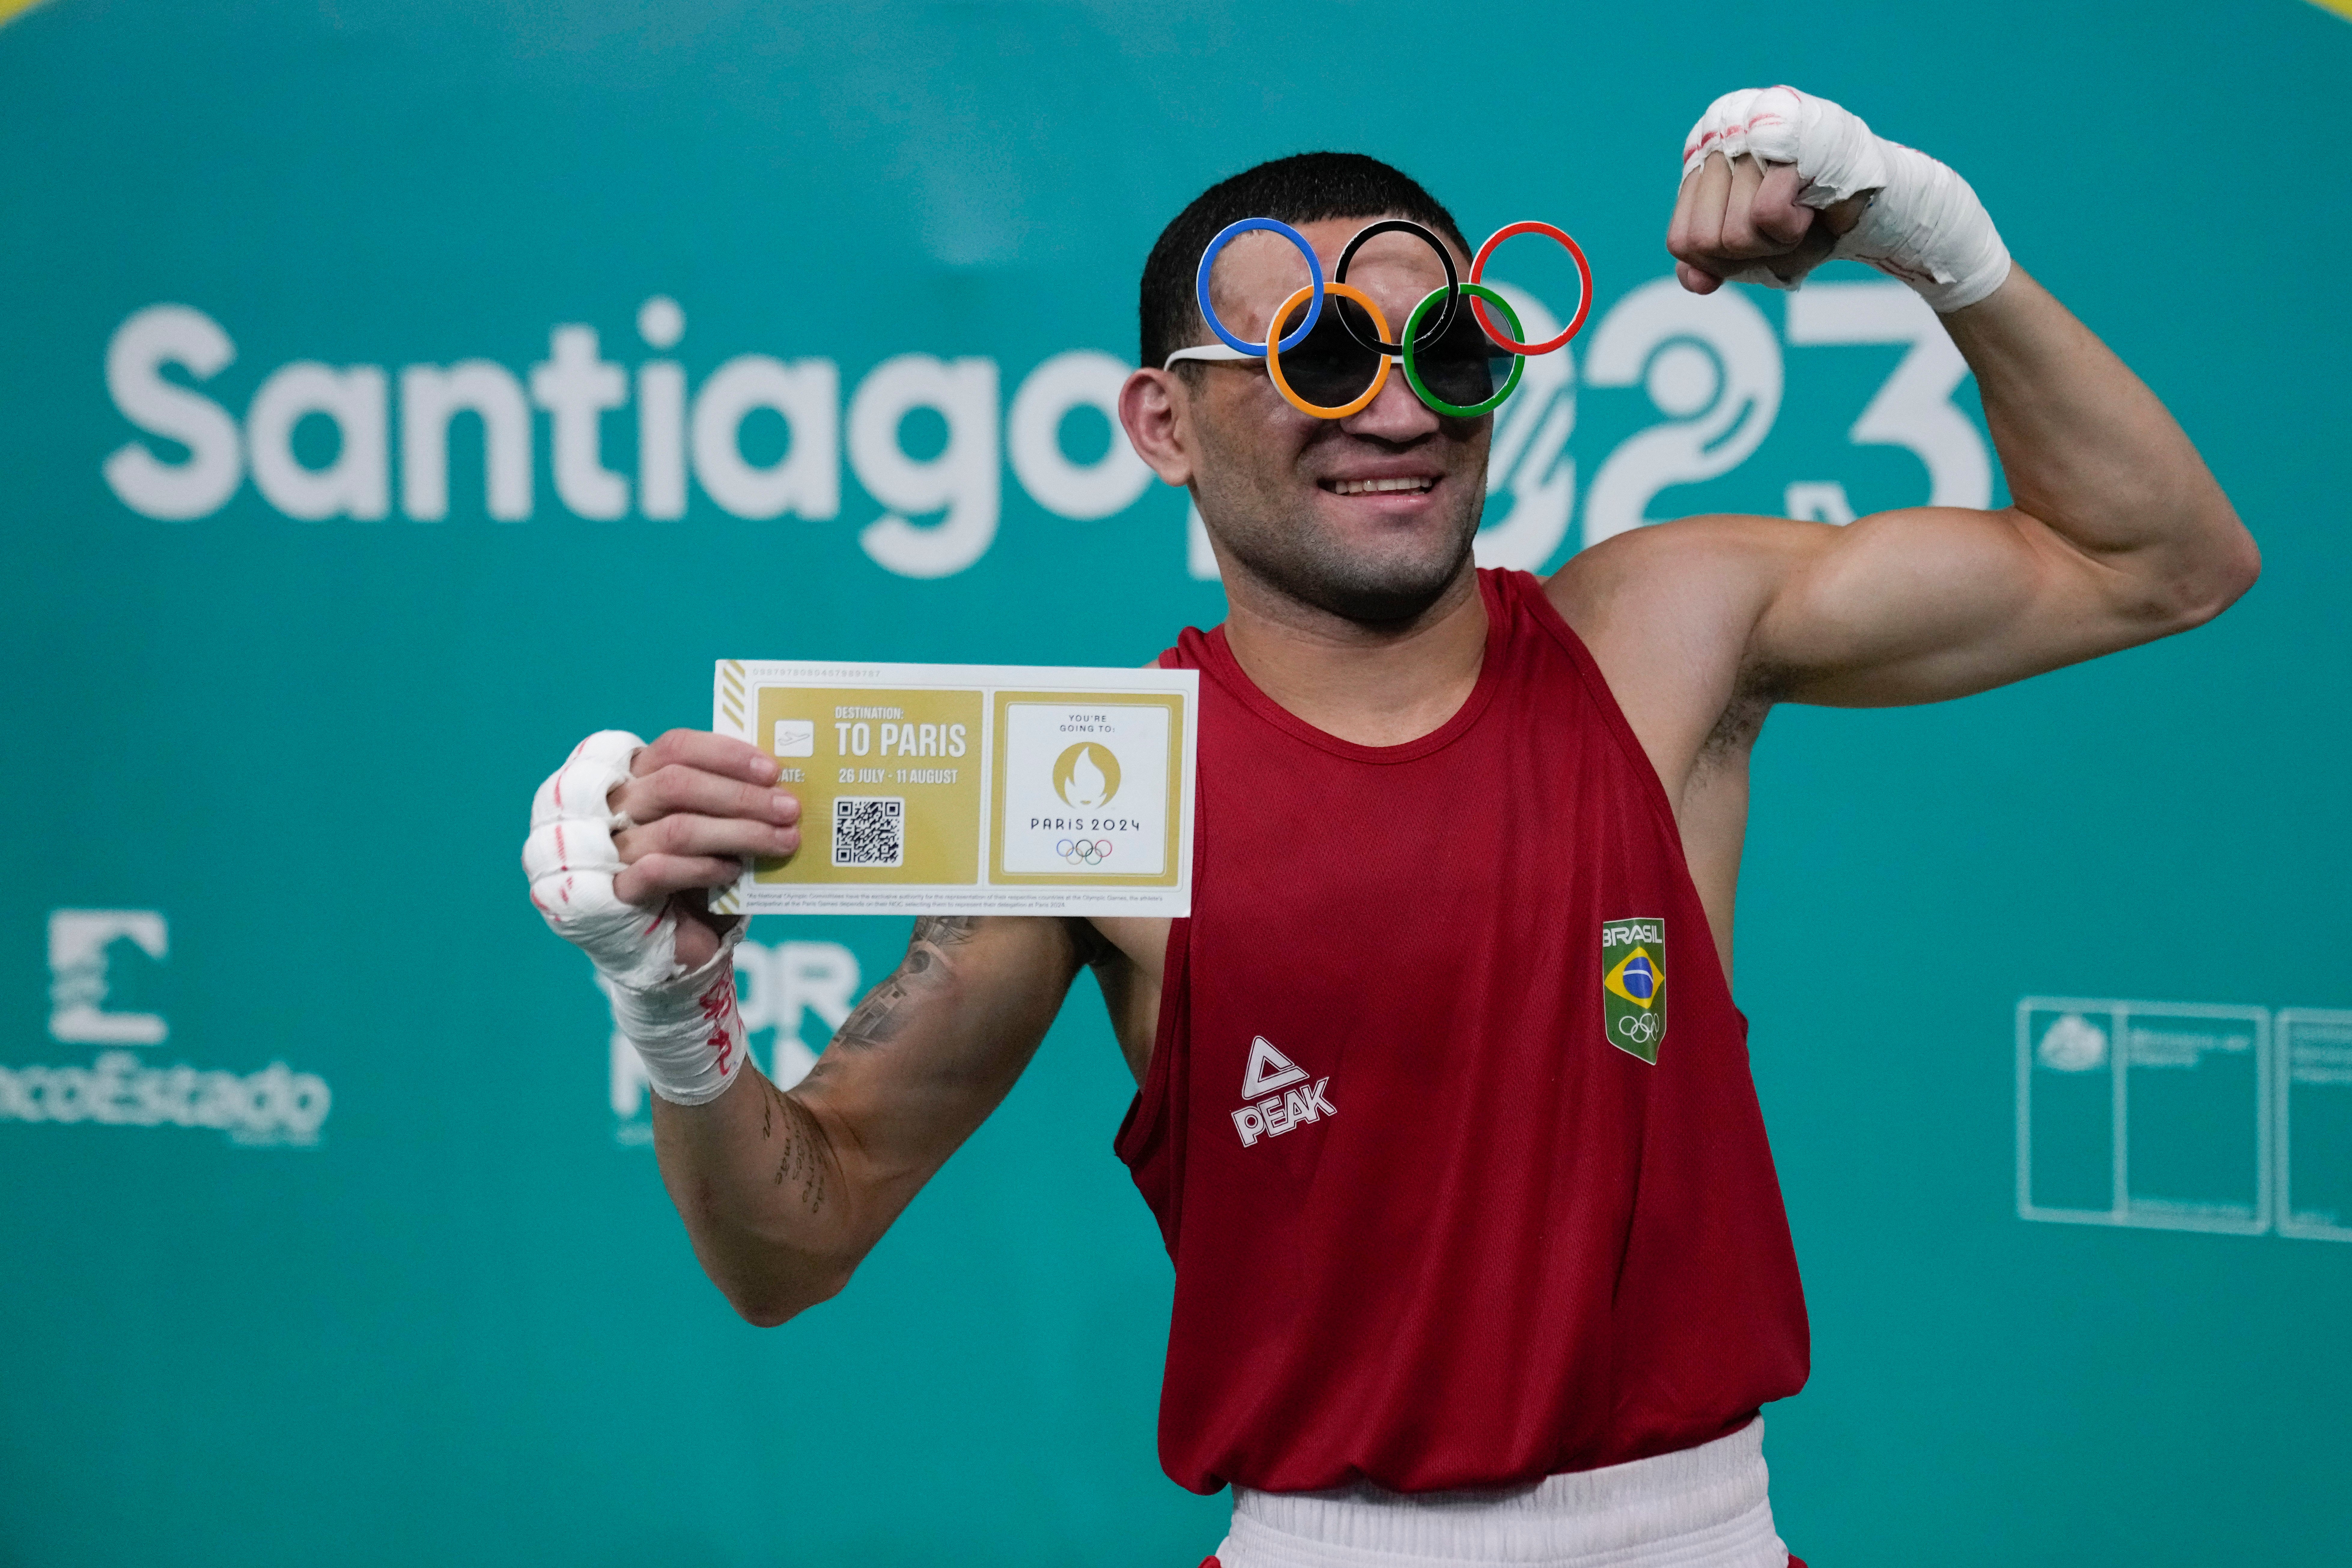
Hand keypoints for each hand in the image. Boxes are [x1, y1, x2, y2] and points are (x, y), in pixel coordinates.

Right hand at [609, 730, 800, 965]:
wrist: (673, 936)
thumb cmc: (698, 870)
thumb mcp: (714, 826)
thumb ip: (731, 800)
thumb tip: (780, 785)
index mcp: (640, 778)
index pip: (675, 747)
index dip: (724, 753)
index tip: (771, 771)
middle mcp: (619, 807)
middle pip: (676, 784)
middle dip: (741, 795)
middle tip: (789, 809)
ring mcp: (613, 849)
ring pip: (676, 828)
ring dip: (738, 832)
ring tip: (782, 841)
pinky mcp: (616, 892)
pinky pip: (660, 870)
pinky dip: (704, 867)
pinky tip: (734, 871)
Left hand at [1666, 152, 1868, 295]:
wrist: (1869, 200)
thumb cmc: (1808, 222)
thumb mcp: (1752, 250)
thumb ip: (1711, 263)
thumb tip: (1694, 282)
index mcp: (1700, 160)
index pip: (1681, 241)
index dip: (1720, 258)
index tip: (1757, 234)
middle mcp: (1716, 133)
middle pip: (1702, 241)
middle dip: (1749, 253)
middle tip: (1781, 225)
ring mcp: (1748, 129)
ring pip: (1733, 234)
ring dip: (1775, 242)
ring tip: (1799, 211)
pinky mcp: (1786, 135)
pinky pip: (1765, 214)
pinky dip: (1791, 228)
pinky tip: (1808, 205)